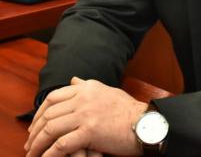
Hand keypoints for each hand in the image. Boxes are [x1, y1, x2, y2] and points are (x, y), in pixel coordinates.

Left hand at [25, 77, 147, 156]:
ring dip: (38, 143)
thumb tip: (74, 80)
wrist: (143, 122)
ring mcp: (86, 114)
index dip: (39, 112)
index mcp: (87, 87)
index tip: (34, 125)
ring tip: (33, 153)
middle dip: (35, 130)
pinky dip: (49, 154)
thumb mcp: (107, 90)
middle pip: (49, 113)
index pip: (54, 96)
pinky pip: (61, 144)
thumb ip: (88, 86)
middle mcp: (84, 98)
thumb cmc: (127, 109)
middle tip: (30, 143)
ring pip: (51, 128)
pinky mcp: (89, 131)